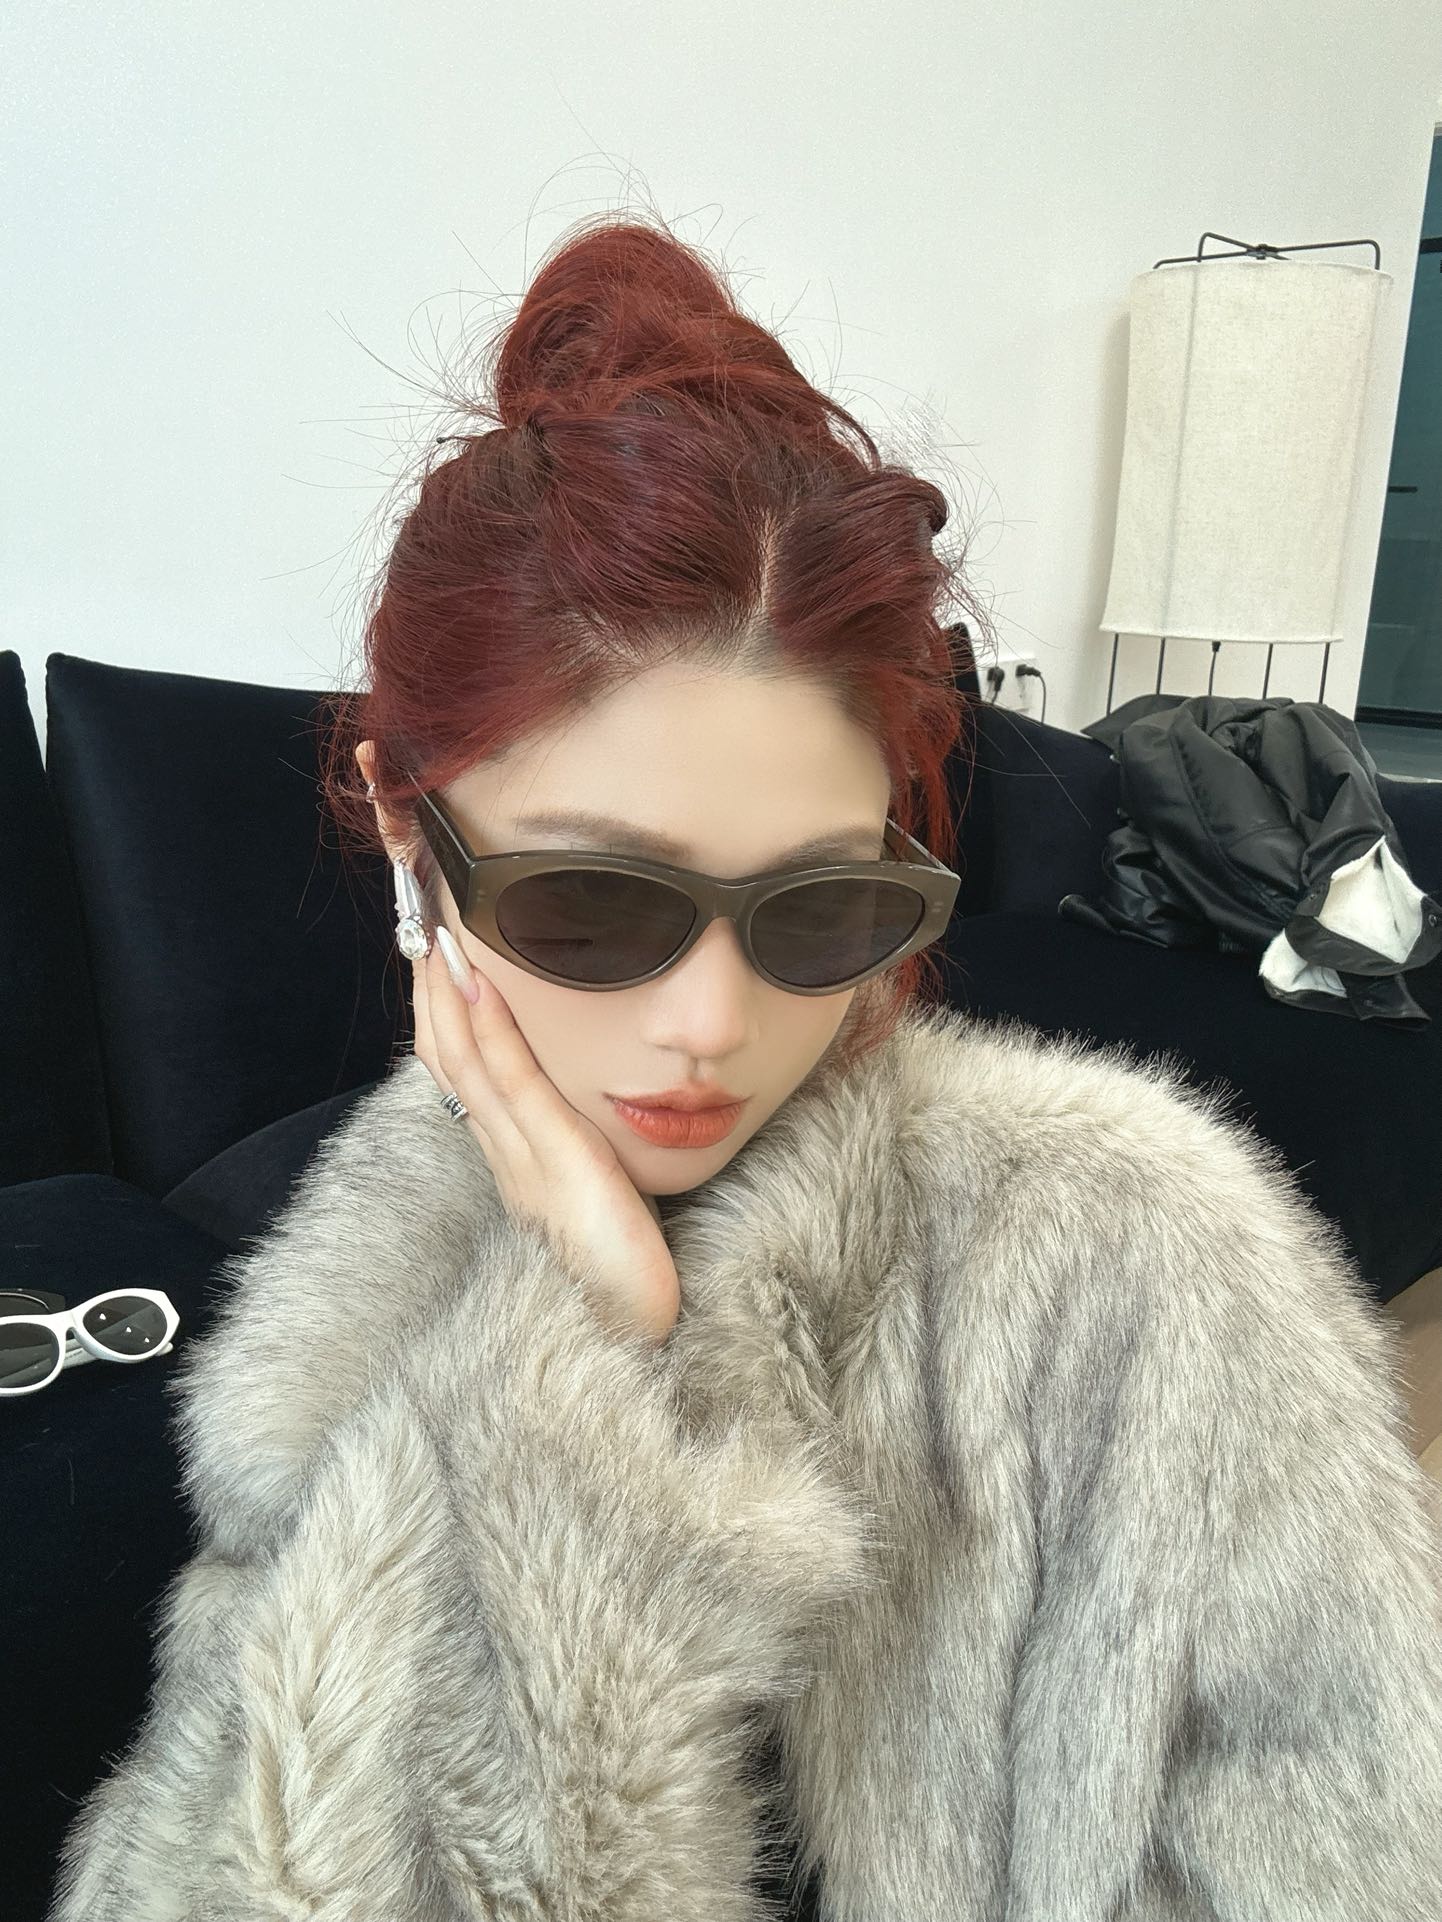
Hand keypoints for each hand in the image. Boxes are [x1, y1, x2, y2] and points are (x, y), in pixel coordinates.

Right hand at [410, 927, 679, 1345]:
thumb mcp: (598, 1185)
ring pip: (463, 1058)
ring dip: (447, 989)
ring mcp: (519, 1154)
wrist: (632, 1322)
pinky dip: (489, 1026)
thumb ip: (584, 1147)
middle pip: (445, 1055)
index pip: (462, 1070)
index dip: (441, 1010)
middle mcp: (502, 1152)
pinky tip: (479, 979)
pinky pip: (509, 1081)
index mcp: (511, 1157)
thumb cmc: (626, 1261)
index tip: (437, 952)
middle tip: (422, 920)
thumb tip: (589, 1108)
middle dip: (431, 985)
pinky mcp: (551, 1157)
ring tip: (437, 929)